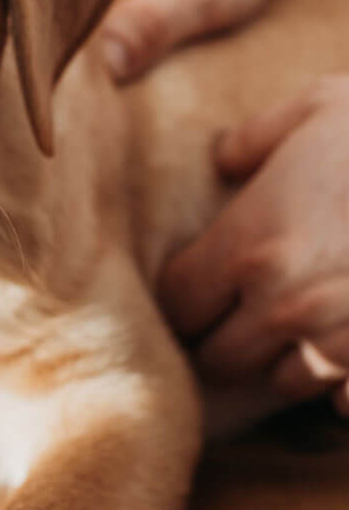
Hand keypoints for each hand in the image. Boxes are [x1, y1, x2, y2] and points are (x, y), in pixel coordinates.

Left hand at [160, 77, 348, 413]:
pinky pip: (346, 403)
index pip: (177, 303)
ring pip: (283, 382)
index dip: (187, 294)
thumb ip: (256, 137)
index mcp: (252, 245)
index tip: (203, 282)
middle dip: (227, 335)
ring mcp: (342, 343)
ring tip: (309, 320)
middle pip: (219, 356)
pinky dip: (346, 383)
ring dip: (287, 358)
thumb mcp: (321, 106)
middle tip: (248, 310)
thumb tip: (225, 159)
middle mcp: (287, 305)